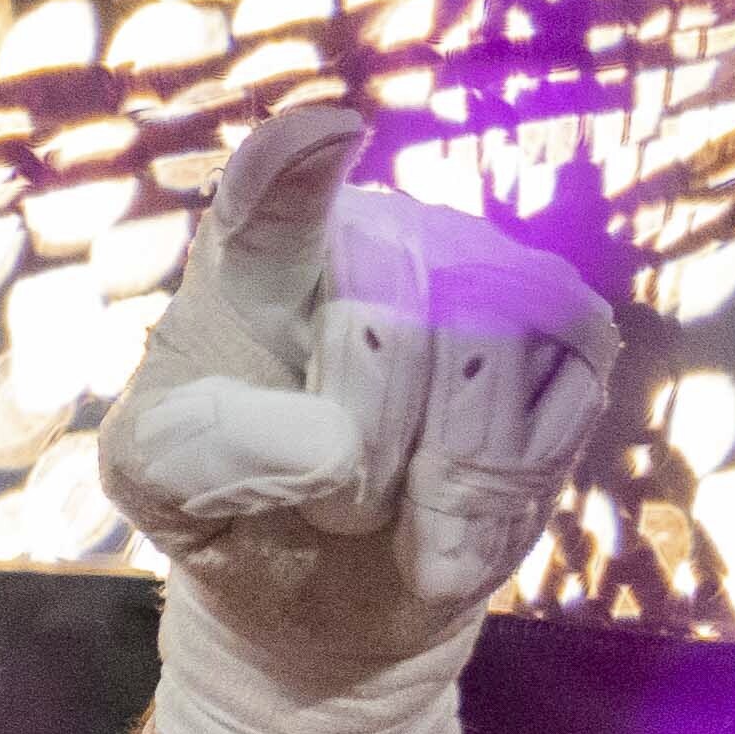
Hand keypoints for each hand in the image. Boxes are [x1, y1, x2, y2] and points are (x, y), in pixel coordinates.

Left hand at [98, 106, 617, 733]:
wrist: (330, 595)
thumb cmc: (235, 512)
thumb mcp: (165, 488)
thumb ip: (204, 448)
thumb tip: (332, 441)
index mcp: (257, 256)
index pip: (274, 200)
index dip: (304, 173)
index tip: (333, 138)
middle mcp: (379, 237)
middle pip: (407, 314)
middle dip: (379, 444)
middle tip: (338, 507)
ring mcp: (485, 277)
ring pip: (497, 350)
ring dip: (450, 476)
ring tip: (400, 516)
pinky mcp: (567, 343)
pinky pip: (569, 396)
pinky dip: (517, 489)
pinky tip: (462, 523)